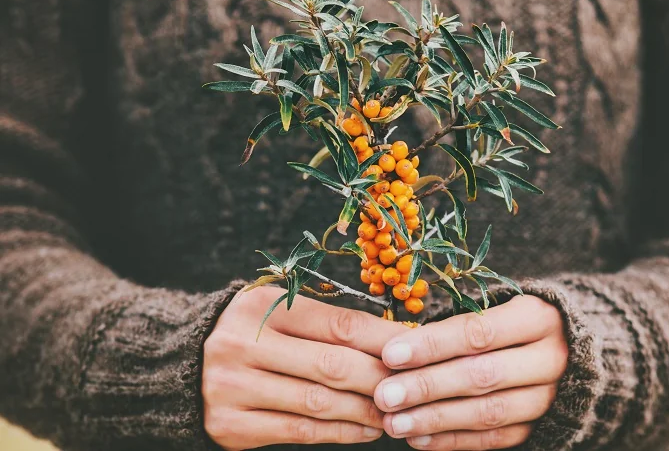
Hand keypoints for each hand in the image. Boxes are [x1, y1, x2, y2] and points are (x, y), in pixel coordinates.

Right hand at [203, 286, 406, 449]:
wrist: (184, 366)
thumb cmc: (251, 334)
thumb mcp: (279, 312)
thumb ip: (326, 323)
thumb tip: (394, 339)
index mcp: (260, 306)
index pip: (337, 324)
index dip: (383, 339)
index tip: (414, 350)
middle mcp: (242, 344)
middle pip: (331, 365)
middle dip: (380, 378)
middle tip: (411, 386)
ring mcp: (233, 387)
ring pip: (318, 403)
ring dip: (365, 410)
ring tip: (394, 411)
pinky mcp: (231, 425)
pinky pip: (299, 431)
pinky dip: (339, 432)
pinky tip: (365, 429)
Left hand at [374, 295, 567, 449]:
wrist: (559, 348)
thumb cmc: (507, 322)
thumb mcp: (491, 308)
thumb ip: (450, 326)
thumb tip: (393, 347)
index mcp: (538, 318)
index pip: (478, 332)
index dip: (432, 344)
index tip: (391, 354)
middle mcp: (550, 358)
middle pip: (483, 374)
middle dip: (428, 386)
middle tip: (386, 394)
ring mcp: (548, 396)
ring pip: (488, 411)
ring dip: (435, 419)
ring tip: (395, 422)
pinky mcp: (539, 425)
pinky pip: (493, 438)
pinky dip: (452, 440)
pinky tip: (418, 438)